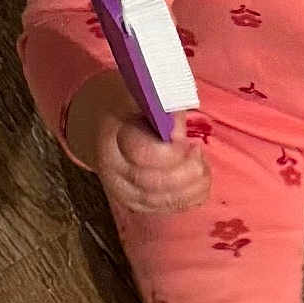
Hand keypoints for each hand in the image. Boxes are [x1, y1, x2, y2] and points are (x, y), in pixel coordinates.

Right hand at [67, 69, 211, 213]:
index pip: (144, 154)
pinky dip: (191, 197)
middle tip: (198, 152)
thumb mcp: (140, 95)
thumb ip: (162, 106)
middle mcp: (114, 171)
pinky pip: (169, 208)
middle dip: (187, 171)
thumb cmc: (126, 108)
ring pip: (164, 200)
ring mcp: (123, 192)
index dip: (173, 151)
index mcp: (112, 139)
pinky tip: (199, 181)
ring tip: (202, 166)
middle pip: (156, 182)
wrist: (100, 129)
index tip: (186, 140)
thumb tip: (177, 125)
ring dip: (193, 185)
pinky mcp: (136, 204)